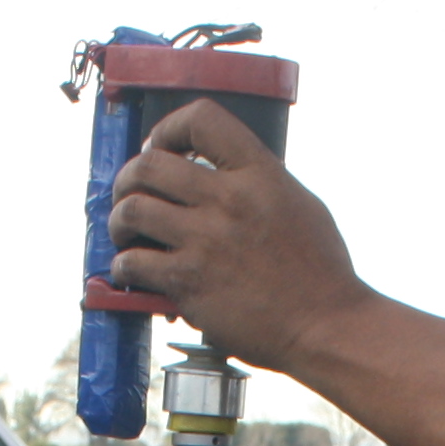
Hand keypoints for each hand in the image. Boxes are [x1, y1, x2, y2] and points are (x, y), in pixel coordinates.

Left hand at [105, 99, 372, 372]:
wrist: (325, 326)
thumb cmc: (321, 272)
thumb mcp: (300, 204)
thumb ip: (260, 182)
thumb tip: (224, 172)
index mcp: (260, 173)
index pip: (201, 119)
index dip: (169, 127)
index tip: (160, 145)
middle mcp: (228, 200)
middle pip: (149, 164)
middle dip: (128, 176)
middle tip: (129, 192)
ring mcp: (206, 241)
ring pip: (132, 209)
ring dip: (119, 220)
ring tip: (125, 231)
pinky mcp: (190, 282)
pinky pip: (134, 262)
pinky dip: (124, 265)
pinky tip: (132, 270)